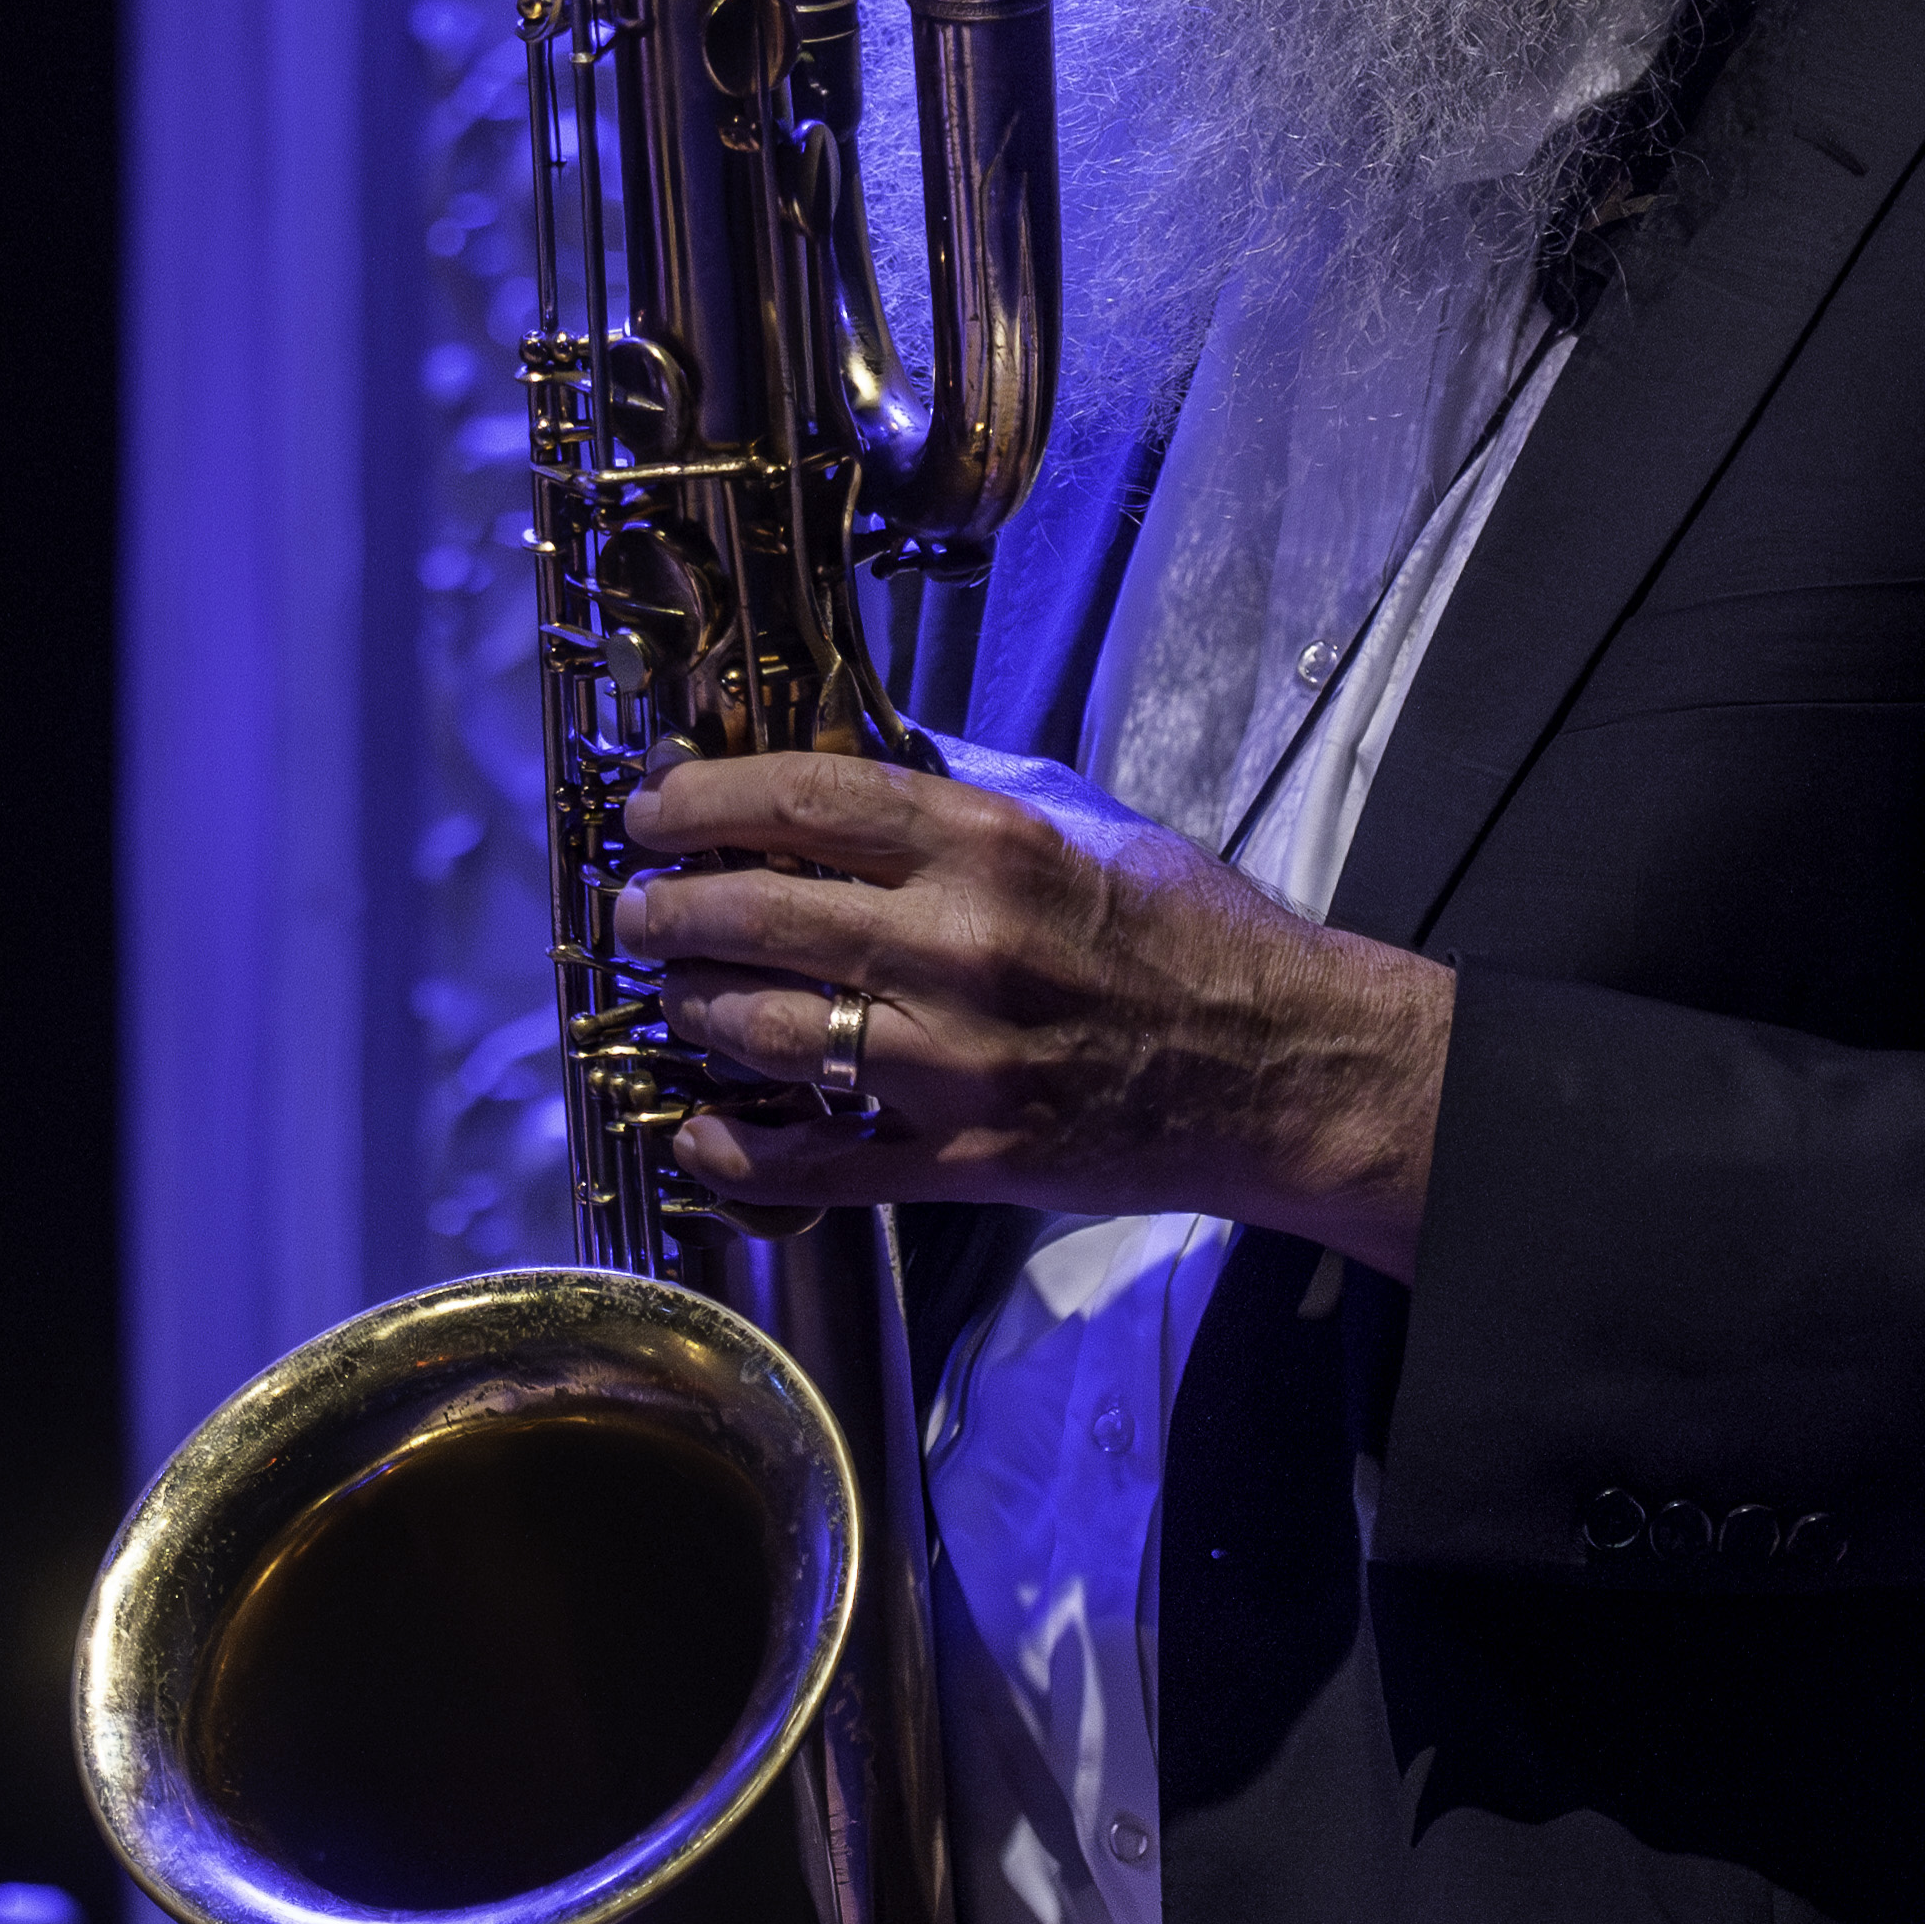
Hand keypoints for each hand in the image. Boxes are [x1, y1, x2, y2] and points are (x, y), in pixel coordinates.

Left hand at [608, 747, 1449, 1275]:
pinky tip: (701, 1129)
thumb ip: (967, 791)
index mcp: (990, 847)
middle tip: (637, 908)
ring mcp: (956, 1061)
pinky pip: (814, 1162)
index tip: (651, 808)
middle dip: (664, 908)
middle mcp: (960, 945)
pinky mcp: (964, 1158)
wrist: (1287, 1069)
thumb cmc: (1196, 940)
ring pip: (760, 1030)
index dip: (699, 799)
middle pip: (754, 912)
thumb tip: (852, 761)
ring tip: (676, 995)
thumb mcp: (1088, 826)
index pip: (801, 800)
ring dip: (689, 1009)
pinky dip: (735, 1150)